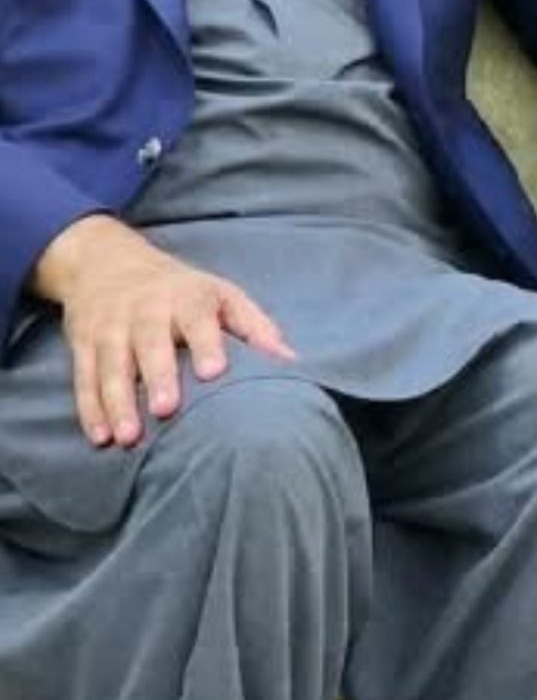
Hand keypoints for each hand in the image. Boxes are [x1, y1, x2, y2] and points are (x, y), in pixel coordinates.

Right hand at [29, 216, 293, 448]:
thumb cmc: (181, 289)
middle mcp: (145, 310)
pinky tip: (100, 436)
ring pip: (110, 365)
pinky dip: (90, 408)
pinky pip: (84, 377)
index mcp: (186, 298)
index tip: (214, 373)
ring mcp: (110, 327)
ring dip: (118, 402)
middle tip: (166, 410)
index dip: (205, 344)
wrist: (107, 262)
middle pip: (149, 344)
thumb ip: (254, 326)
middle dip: (157, 376)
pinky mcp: (82, 343)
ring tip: (127, 437)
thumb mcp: (221, 294)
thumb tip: (291, 359)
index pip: (197, 319)